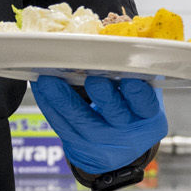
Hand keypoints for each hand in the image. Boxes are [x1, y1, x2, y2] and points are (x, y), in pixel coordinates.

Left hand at [31, 73, 167, 174]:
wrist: (118, 150)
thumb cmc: (129, 109)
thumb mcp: (140, 96)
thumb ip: (131, 73)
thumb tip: (109, 40)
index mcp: (148, 116)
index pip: (146, 103)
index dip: (138, 92)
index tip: (129, 77)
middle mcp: (129, 133)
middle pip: (115, 114)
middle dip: (104, 95)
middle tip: (93, 78)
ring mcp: (104, 143)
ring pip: (82, 121)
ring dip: (63, 99)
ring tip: (49, 80)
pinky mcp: (81, 148)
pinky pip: (62, 126)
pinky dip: (50, 106)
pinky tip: (41, 88)